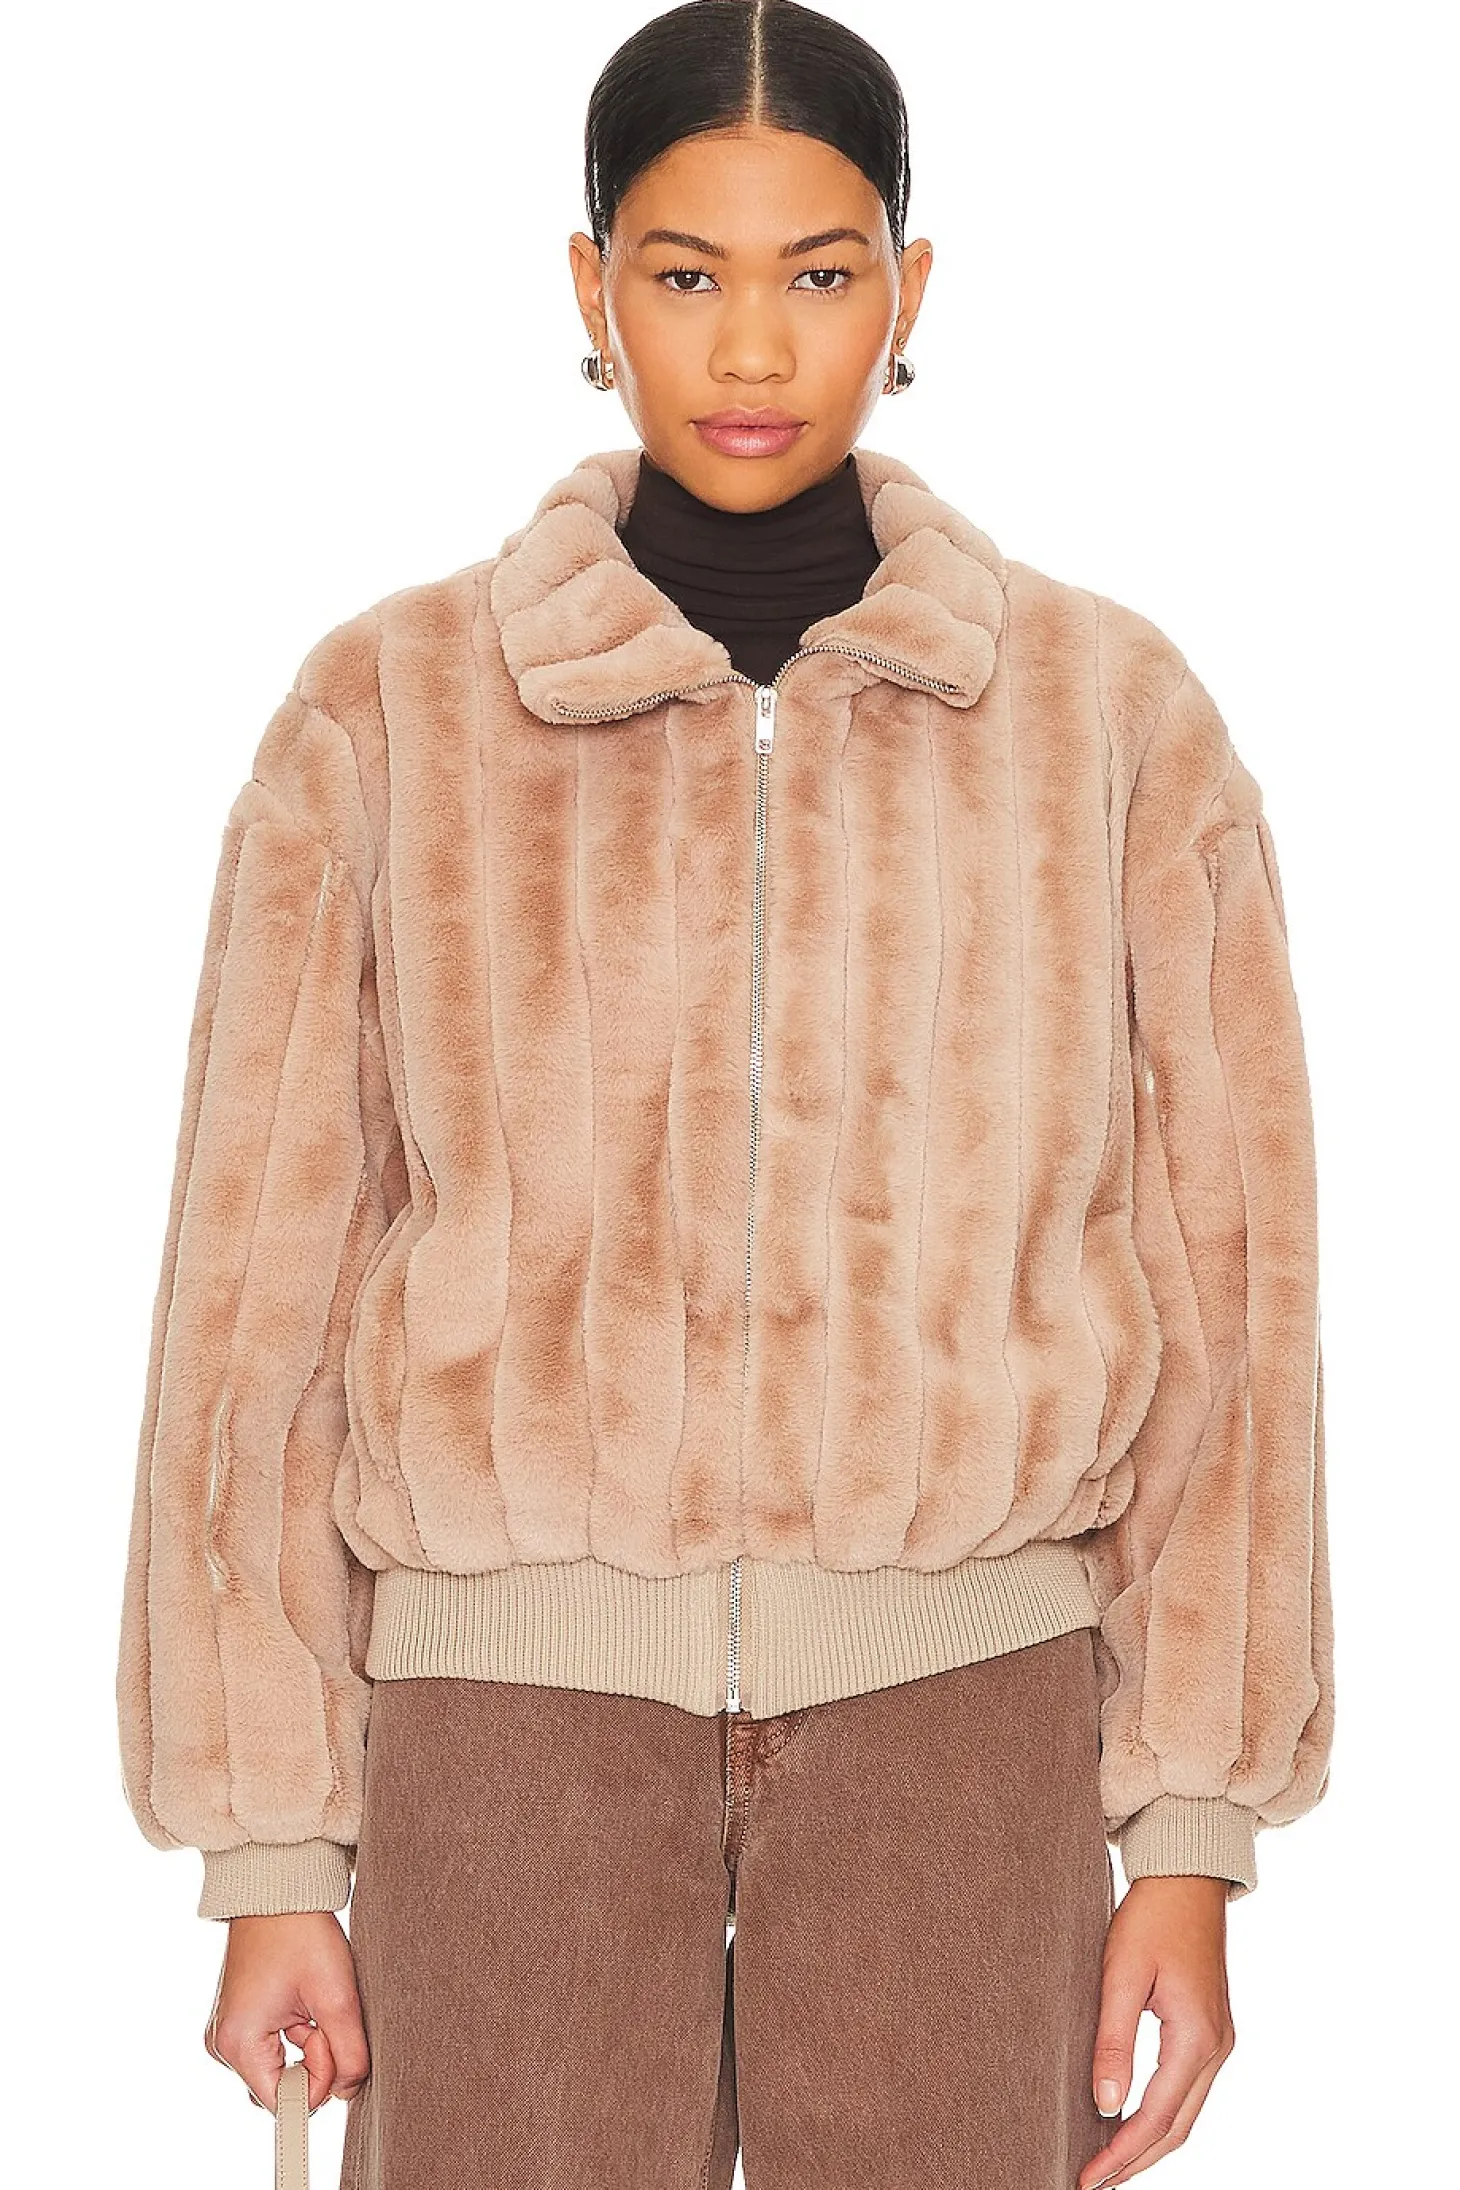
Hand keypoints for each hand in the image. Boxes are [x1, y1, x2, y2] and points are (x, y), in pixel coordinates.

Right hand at [203, 1911, 369, 2115]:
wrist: (277, 1890)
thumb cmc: (302, 1934)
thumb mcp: (337, 1997)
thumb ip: (349, 2055)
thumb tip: (347, 2093)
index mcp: (238, 2045)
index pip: (284, 2103)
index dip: (319, 2079)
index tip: (330, 2037)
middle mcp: (223, 2046)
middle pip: (282, 2087)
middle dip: (315, 2060)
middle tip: (323, 2013)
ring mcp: (227, 2034)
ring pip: (282, 2068)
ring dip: (309, 2044)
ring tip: (314, 2001)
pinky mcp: (238, 2022)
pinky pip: (273, 2050)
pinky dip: (297, 2034)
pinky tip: (303, 2000)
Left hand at [1077, 1875, 1235, 2188]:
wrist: (1187, 1878)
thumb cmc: (1152, 1917)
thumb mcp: (1122, 1974)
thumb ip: (1113, 2041)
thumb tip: (1105, 2105)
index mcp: (1196, 2037)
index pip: (1157, 2117)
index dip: (1122, 2153)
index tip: (1088, 2177)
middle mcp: (1216, 2047)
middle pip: (1178, 2128)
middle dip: (1136, 2160)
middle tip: (1093, 2182)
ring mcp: (1219, 2041)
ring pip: (1186, 2114)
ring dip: (1149, 2143)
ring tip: (1108, 2162)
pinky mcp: (1211, 2031)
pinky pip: (1188, 2090)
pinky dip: (1161, 2115)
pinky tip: (1132, 2120)